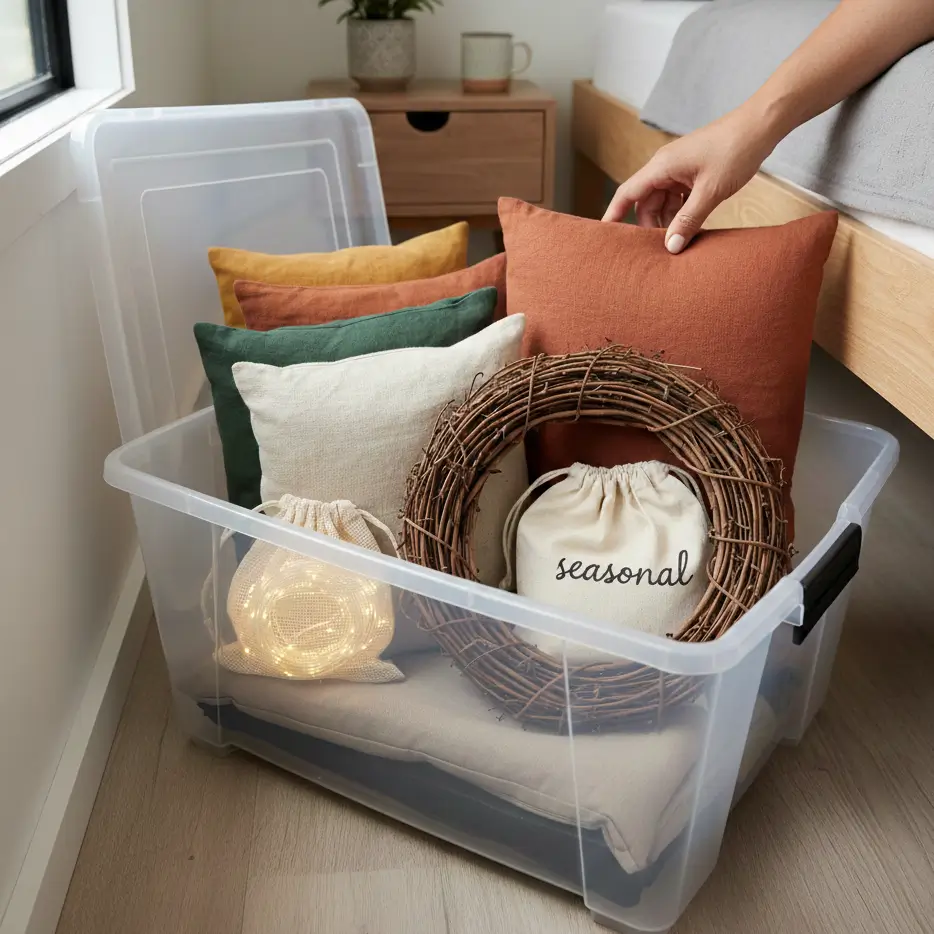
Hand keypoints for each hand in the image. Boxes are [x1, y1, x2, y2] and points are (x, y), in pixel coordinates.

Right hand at [602, 107, 775, 253]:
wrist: (762, 125)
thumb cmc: (735, 150)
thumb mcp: (710, 192)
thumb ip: (688, 221)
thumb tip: (670, 247)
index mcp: (661, 166)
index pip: (626, 194)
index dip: (613, 215)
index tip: (604, 236)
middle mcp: (664, 167)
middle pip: (645, 202)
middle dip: (649, 226)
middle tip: (658, 251)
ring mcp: (679, 169)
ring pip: (663, 202)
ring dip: (669, 221)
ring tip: (678, 242)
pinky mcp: (693, 171)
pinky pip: (679, 197)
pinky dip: (682, 213)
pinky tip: (692, 227)